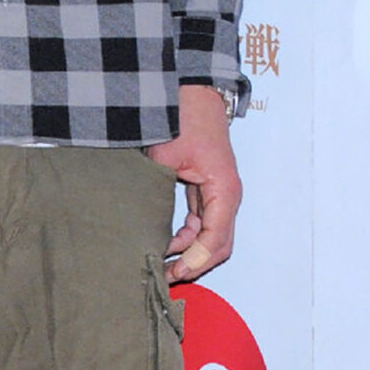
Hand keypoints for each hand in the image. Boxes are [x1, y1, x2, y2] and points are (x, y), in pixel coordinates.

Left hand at [148, 83, 243, 282]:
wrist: (192, 93)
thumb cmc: (181, 119)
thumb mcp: (164, 158)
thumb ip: (156, 191)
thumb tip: (142, 226)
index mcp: (223, 190)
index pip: (214, 240)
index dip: (194, 261)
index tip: (172, 272)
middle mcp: (227, 196)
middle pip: (219, 245)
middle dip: (194, 264)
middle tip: (166, 276)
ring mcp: (220, 194)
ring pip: (212, 236)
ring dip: (191, 252)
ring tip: (163, 264)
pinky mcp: (209, 189)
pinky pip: (204, 222)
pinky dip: (188, 236)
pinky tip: (165, 242)